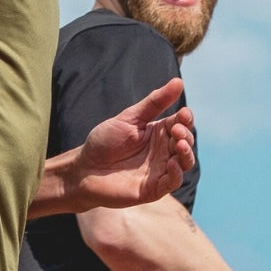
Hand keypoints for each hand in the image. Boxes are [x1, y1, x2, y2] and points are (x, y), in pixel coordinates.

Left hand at [63, 79, 196, 210]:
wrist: (84, 168)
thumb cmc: (105, 142)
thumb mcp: (130, 118)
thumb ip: (155, 102)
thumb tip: (178, 81)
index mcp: (159, 132)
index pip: (181, 123)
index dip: (186, 118)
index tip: (184, 113)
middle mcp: (163, 151)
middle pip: (186, 142)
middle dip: (186, 134)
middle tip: (176, 130)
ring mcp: (160, 170)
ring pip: (185, 162)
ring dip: (186, 153)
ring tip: (179, 144)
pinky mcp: (154, 188)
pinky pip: (173, 182)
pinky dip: (177, 173)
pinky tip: (172, 163)